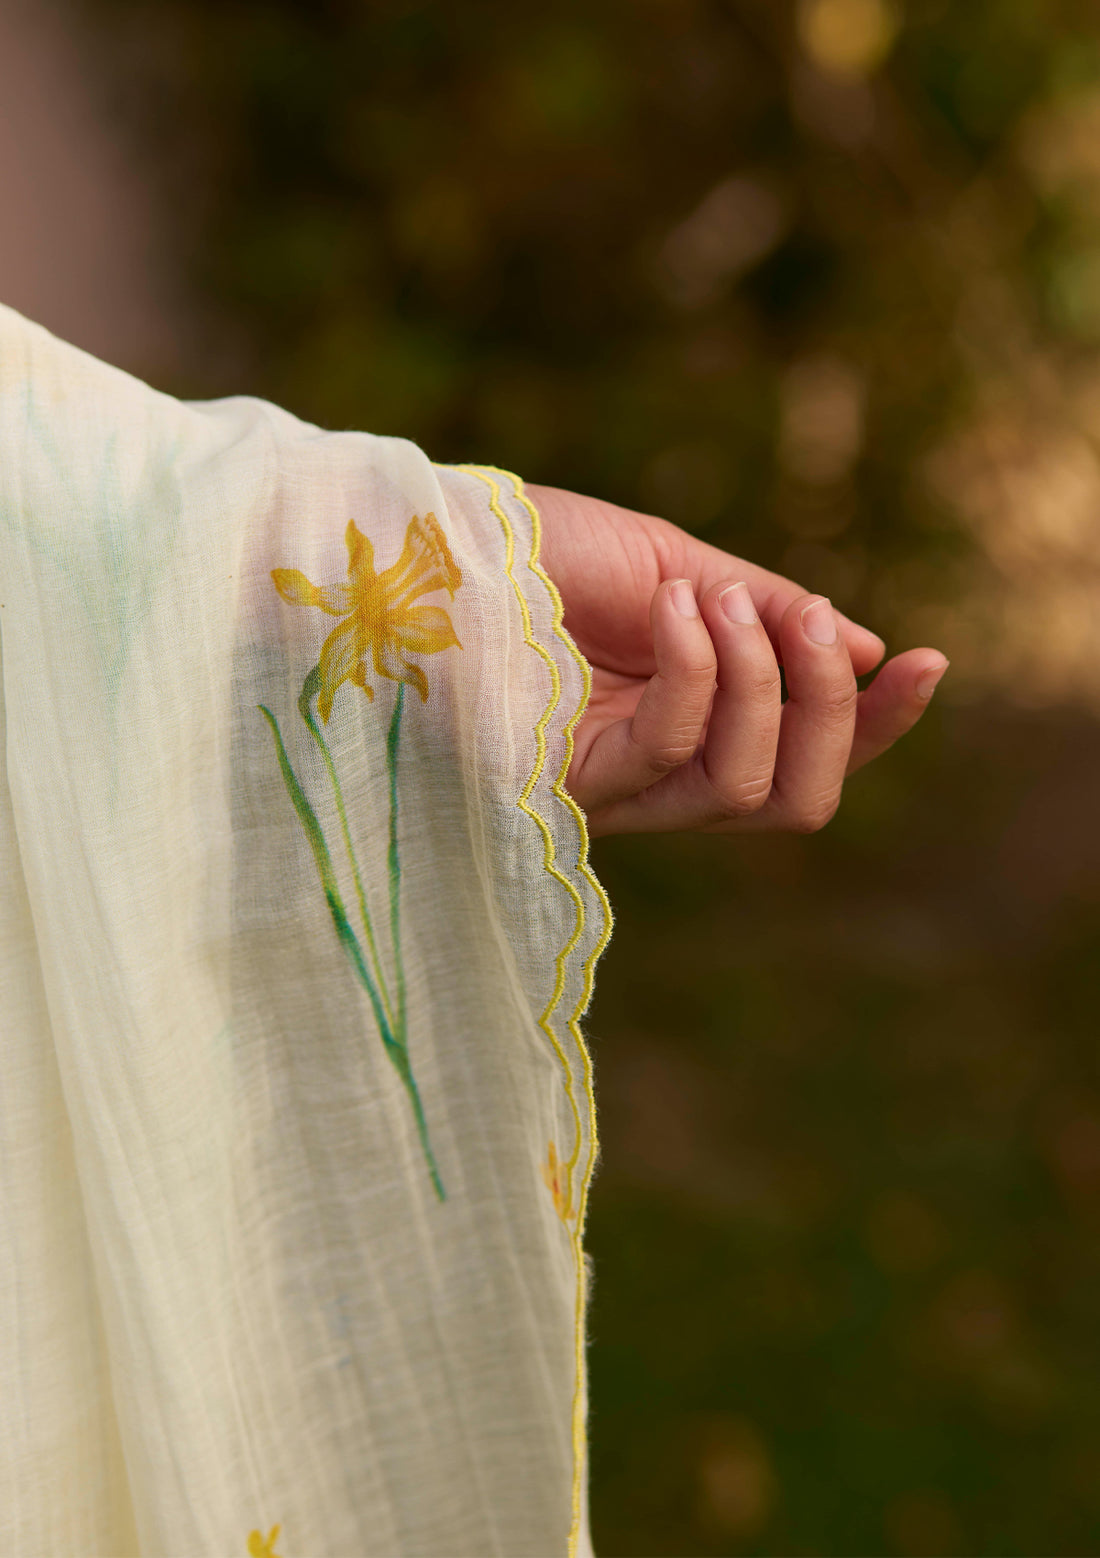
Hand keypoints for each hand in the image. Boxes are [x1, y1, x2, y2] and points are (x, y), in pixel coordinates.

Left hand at [528, 484, 947, 838]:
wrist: (440, 539)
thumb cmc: (543, 551)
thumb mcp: (675, 566)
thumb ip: (766, 615)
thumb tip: (867, 649)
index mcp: (694, 721)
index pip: (805, 754)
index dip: (874, 723)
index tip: (927, 660)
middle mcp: (664, 772)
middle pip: (797, 801)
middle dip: (836, 715)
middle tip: (815, 627)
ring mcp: (619, 788)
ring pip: (750, 791)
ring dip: (764, 681)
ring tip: (721, 599)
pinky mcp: (573, 784)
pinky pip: (674, 748)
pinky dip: (698, 672)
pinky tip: (676, 607)